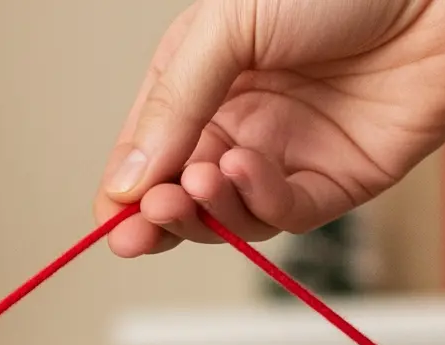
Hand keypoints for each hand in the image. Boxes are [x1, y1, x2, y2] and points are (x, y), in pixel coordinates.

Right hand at [98, 0, 444, 255]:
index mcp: (205, 81)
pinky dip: (255, 203)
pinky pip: (281, 214)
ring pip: (228, 216)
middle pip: (183, 197)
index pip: (149, 155)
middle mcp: (242, 124)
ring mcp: (286, 156)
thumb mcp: (229, 24)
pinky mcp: (333, 184)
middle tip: (147, 218)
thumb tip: (125, 183)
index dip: (126, 194)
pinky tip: (243, 173)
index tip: (111, 220)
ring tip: (199, 183)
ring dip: (206, 211)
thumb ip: (175, 101)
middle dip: (160, 215)